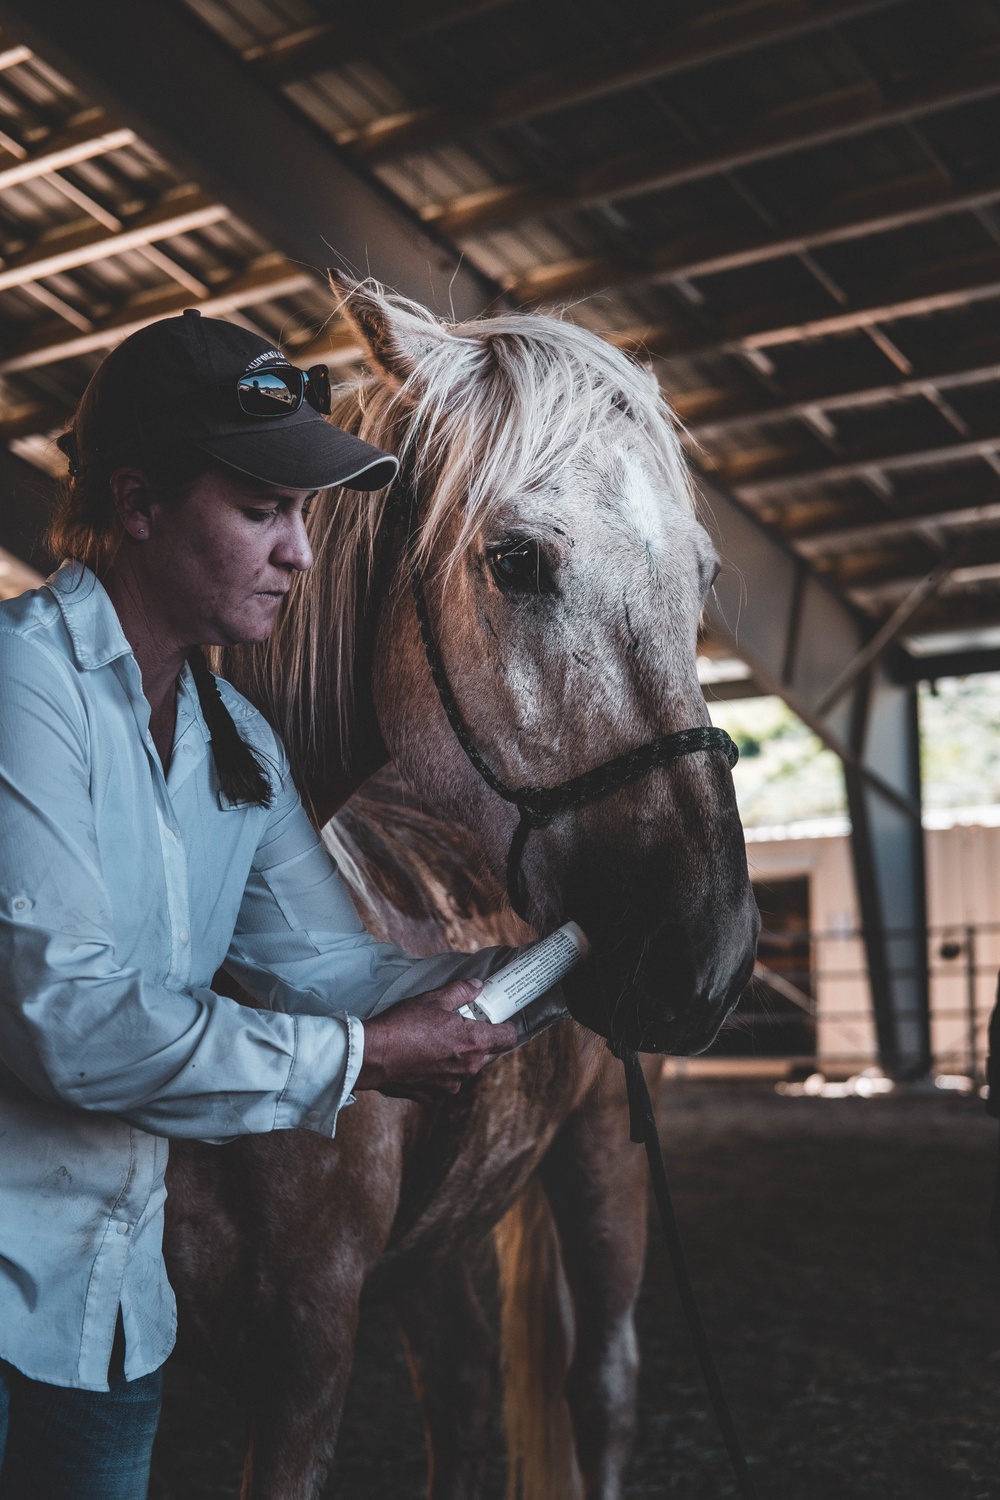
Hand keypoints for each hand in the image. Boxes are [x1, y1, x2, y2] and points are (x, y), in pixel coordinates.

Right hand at [355, 979, 517, 1102]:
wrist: (372, 1056)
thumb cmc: (402, 1026)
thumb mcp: (433, 999)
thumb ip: (460, 991)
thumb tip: (477, 986)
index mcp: (474, 1042)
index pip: (508, 1038)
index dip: (506, 1027)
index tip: (499, 1020)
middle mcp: (468, 1068)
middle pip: (490, 1055)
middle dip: (484, 1041)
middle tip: (467, 1026)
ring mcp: (451, 1085)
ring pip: (467, 1069)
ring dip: (461, 1057)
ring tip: (440, 1041)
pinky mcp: (433, 1095)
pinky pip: (447, 1082)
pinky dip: (441, 1071)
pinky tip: (425, 1057)